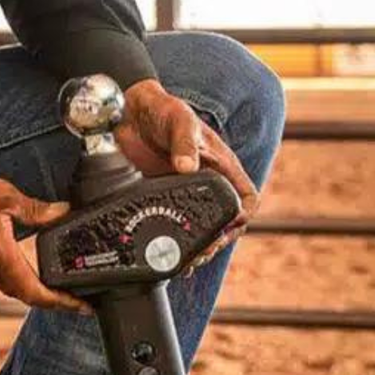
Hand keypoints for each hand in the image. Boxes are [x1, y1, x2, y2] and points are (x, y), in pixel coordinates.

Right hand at [0, 169, 89, 312]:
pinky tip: (28, 272)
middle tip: (77, 297)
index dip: (61, 303)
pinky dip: (18, 282)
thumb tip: (63, 211)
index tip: (82, 307)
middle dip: (53, 300)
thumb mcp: (3, 195)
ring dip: (35, 291)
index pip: (35, 292)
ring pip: (12, 290)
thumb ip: (35, 209)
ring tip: (57, 285)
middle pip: (26, 296)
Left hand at [118, 79, 259, 265]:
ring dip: (195, 247)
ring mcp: (184, 193)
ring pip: (198, 227)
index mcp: (222, 167)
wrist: (129, 111)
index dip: (242, 217)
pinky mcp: (161, 197)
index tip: (227, 229)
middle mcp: (207, 184)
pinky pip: (171, 224)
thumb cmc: (164, 110)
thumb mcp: (180, 122)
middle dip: (216, 242)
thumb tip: (187, 168)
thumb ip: (184, 143)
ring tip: (184, 264)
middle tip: (200, 255)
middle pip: (223, 222)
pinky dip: (171, 241)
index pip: (245, 199)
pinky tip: (164, 255)